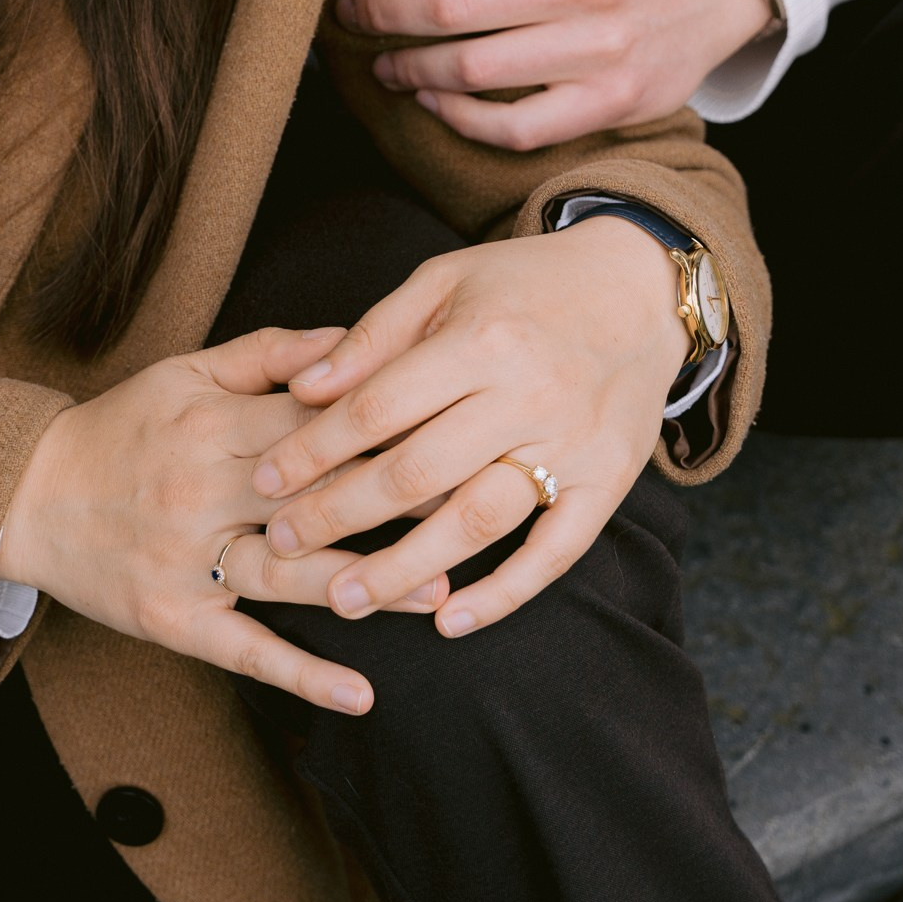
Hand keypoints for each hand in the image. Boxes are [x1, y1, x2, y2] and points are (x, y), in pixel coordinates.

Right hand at [0, 323, 450, 715]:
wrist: (29, 495)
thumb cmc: (123, 427)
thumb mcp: (186, 370)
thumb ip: (270, 353)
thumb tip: (349, 338)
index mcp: (212, 421)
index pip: (316, 424)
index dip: (388, 428)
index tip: (456, 429)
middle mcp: (203, 489)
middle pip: (314, 496)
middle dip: (397, 503)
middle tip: (478, 508)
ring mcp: (190, 559)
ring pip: (292, 574)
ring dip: (369, 585)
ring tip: (441, 594)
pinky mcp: (176, 619)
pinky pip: (247, 650)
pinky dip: (304, 674)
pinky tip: (362, 692)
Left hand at [252, 218, 690, 635]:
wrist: (639, 290)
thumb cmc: (523, 283)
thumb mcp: (444, 281)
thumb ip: (373, 337)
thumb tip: (304, 391)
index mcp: (481, 340)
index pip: (378, 407)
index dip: (313, 449)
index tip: (263, 482)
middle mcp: (527, 395)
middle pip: (416, 472)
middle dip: (338, 515)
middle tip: (279, 547)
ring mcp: (572, 446)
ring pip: (476, 523)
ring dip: (403, 569)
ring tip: (343, 600)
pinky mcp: (607, 485)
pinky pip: (554, 553)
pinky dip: (503, 594)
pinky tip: (448, 620)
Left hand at [334, 0, 772, 145]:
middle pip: (451, 8)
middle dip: (381, 13)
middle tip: (347, 11)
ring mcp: (603, 49)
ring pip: (476, 70)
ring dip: (411, 68)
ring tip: (380, 58)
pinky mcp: (614, 101)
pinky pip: (521, 126)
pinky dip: (465, 119)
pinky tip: (434, 100)